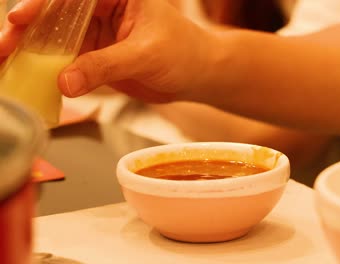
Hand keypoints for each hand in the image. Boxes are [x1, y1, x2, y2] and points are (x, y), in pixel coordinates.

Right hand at [0, 0, 214, 102]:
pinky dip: (49, 73)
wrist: (196, 75)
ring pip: (55, 41)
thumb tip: (66, 81)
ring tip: (7, 67)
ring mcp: (96, 34)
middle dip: (27, 32)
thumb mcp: (145, 55)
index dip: (43, 5)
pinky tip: (31, 81)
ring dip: (31, 55)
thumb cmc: (184, 52)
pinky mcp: (95, 57)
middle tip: (4, 49)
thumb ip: (106, 66)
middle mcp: (101, 9)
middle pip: (55, 17)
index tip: (20, 19)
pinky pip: (66, 63)